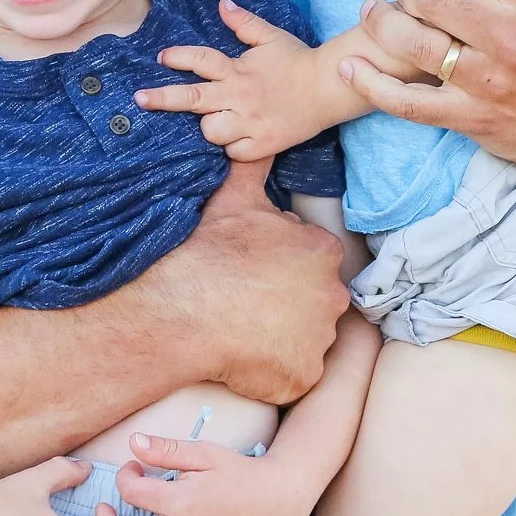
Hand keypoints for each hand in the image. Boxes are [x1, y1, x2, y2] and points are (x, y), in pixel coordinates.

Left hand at [132, 0, 323, 159]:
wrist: (328, 89)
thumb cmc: (297, 61)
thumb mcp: (270, 36)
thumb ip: (243, 22)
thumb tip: (221, 4)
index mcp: (238, 70)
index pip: (202, 60)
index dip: (179, 57)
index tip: (161, 57)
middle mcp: (239, 96)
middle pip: (192, 98)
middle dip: (162, 99)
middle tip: (139, 99)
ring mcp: (249, 123)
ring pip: (210, 131)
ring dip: (209, 126)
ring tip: (220, 119)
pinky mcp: (261, 145)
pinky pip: (233, 152)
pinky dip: (232, 147)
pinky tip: (239, 138)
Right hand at [135, 161, 345, 405]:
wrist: (182, 308)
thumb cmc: (209, 252)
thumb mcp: (234, 197)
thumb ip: (256, 167)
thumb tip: (258, 140)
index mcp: (322, 251)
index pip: (312, 259)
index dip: (281, 266)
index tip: (253, 272)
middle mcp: (333, 295)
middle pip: (313, 300)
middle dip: (287, 302)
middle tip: (245, 302)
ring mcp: (320, 339)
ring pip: (305, 338)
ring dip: (280, 337)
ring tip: (240, 329)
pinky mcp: (302, 376)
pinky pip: (292, 376)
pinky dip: (272, 372)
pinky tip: (242, 357)